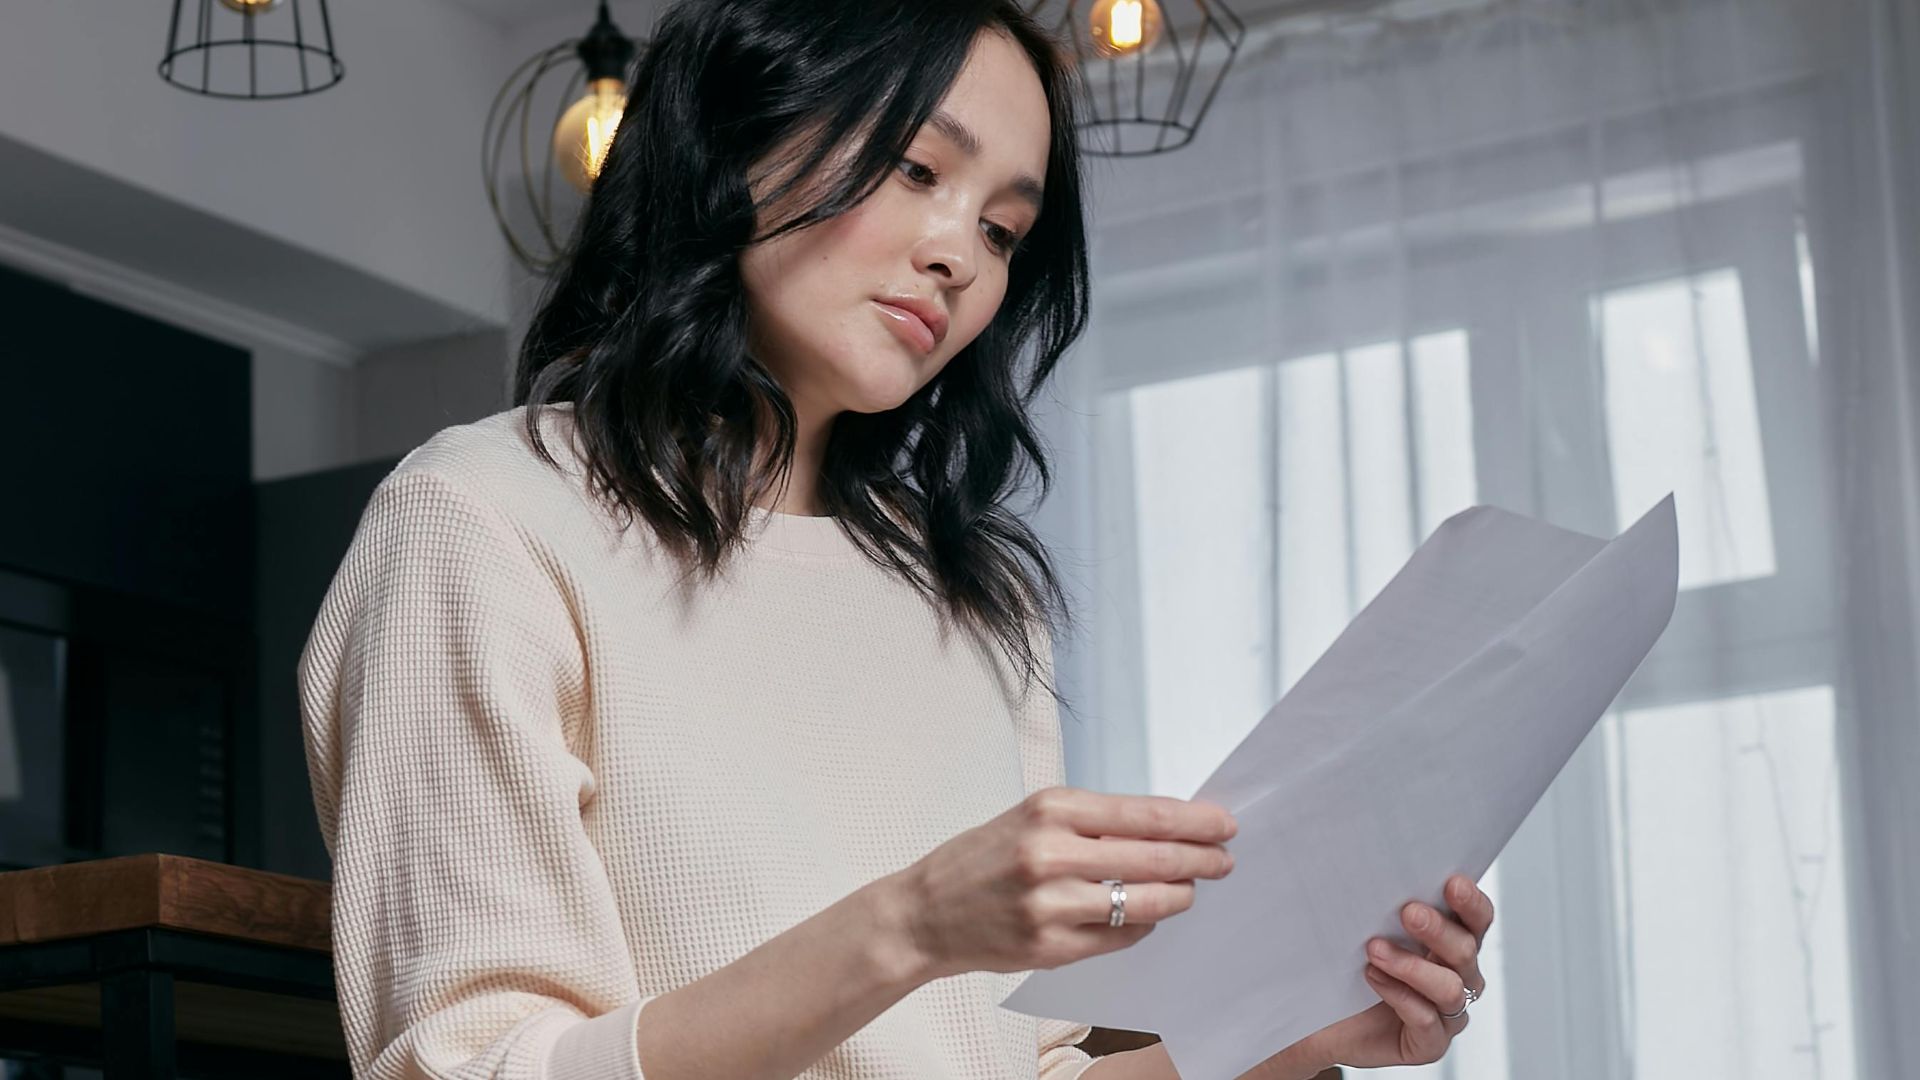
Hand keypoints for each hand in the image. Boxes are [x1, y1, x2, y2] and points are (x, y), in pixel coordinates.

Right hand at [896, 786, 1238, 980]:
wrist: (926, 912)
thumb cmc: (982, 859)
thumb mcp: (1032, 818)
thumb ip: (1093, 822)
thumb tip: (1164, 829)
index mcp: (1051, 810)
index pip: (1144, 814)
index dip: (1193, 821)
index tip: (1223, 824)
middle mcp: (1052, 854)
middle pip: (1154, 858)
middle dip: (1200, 860)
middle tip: (1224, 861)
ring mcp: (1052, 905)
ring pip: (1144, 902)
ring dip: (1178, 897)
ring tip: (1189, 891)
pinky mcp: (1051, 947)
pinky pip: (1120, 937)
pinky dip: (1141, 926)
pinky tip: (1144, 916)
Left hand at [1252, 874, 1495, 1075]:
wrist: (1316, 1017)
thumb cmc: (1344, 966)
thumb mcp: (1363, 926)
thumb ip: (1381, 901)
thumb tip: (1372, 861)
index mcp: (1451, 942)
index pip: (1478, 920)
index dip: (1471, 903)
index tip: (1451, 883)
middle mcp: (1456, 977)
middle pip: (1466, 950)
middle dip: (1438, 929)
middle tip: (1408, 912)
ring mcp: (1446, 1014)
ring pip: (1449, 988)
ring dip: (1412, 966)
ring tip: (1375, 949)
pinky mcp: (1428, 1043)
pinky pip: (1428, 1022)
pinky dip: (1401, 996)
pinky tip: (1373, 978)